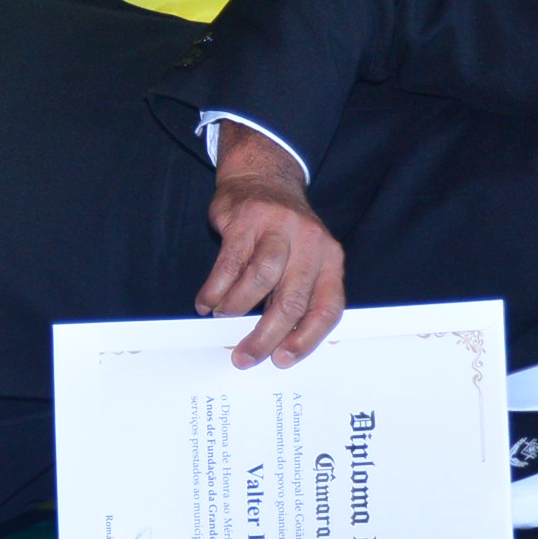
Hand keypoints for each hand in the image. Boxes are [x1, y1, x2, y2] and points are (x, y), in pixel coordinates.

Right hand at [196, 121, 345, 368]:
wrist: (262, 178)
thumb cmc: (283, 232)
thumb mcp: (304, 259)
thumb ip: (296, 295)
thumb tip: (277, 345)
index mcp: (330, 260)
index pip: (326, 307)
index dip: (306, 338)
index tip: (283, 360)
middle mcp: (310, 243)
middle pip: (292, 299)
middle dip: (266, 335)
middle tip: (244, 356)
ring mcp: (279, 229)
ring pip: (262, 279)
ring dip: (238, 307)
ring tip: (222, 318)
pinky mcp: (248, 220)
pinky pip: (231, 262)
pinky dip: (216, 288)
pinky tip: (207, 302)